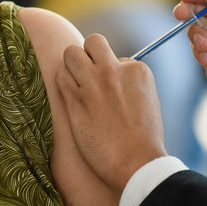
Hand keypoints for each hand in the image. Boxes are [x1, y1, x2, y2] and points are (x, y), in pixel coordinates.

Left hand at [56, 34, 167, 192]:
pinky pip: (60, 76)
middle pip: (93, 41)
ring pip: (71, 53)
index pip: (117, 57)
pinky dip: (63, 83)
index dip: (112, 73)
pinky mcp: (75, 99)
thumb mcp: (146, 101)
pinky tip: (71, 98)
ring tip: (77, 85)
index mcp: (137, 70)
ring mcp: (93, 83)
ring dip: (72, 66)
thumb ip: (129, 84)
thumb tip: (115, 77)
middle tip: (89, 76)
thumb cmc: (143, 140)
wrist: (136, 164)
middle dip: (89, 54)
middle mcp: (114, 70)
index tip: (113, 92)